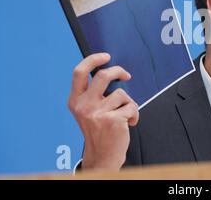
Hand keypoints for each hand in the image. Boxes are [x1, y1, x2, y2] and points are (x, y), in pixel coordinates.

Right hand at [68, 53, 138, 169]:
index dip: (93, 59)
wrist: (102, 155)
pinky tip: (128, 123)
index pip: (79, 72)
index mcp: (75, 101)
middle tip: (125, 75)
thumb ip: (93, 93)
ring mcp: (98, 113)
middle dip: (118, 71)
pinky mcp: (113, 119)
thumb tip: (110, 72)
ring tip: (124, 114)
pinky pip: (132, 106)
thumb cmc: (99, 131)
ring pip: (122, 93)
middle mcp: (84, 106)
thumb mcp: (87, 111)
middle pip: (103, 75)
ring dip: (128, 103)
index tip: (105, 56)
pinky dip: (134, 114)